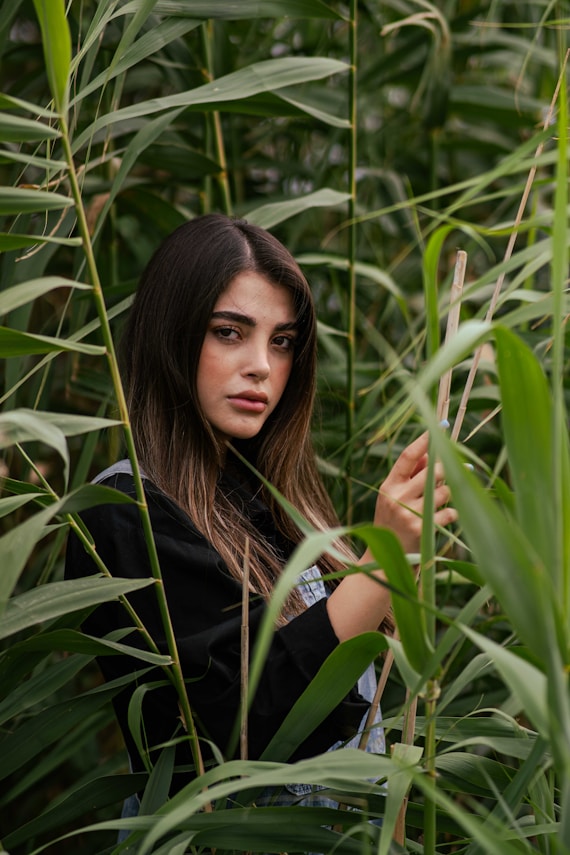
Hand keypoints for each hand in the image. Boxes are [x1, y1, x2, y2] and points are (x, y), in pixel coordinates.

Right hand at [373, 431, 456, 553]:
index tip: (438, 428)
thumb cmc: (393, 523)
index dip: (423, 442)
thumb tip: (434, 454)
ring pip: (444, 491)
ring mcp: (409, 514)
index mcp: (388, 486)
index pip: (406, 457)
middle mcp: (397, 497)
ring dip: (450, 493)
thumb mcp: (394, 498)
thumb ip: (411, 476)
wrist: (386, 559)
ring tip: (444, 500)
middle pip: (432, 471)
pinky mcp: (421, 529)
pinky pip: (448, 512)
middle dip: (447, 469)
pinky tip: (446, 517)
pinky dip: (452, 512)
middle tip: (458, 469)